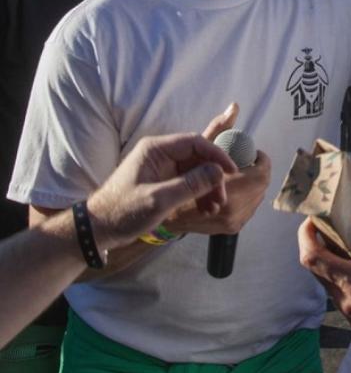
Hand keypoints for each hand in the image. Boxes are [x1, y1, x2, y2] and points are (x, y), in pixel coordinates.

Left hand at [87, 133, 236, 249]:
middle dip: (213, 176)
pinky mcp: (162, 182)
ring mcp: (161, 168)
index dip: (216, 155)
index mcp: (156, 149)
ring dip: (207, 187)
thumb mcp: (159, 199)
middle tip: (221, 197)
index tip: (231, 171)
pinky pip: (187, 182)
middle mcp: (160, 154)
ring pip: (195, 171)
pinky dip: (198, 194)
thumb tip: (219, 172)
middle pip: (197, 157)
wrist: (97, 229)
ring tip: (214, 207)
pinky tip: (204, 209)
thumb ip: (190, 185)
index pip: (195, 142)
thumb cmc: (123, 211)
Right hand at [164, 101, 271, 234]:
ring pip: (256, 196)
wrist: (139, 216)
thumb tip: (235, 106)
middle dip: (254, 169)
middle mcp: (231, 211)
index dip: (259, 159)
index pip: (262, 173)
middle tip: (240, 160)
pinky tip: (228, 188)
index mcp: (227, 193)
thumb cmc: (162, 182)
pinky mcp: (228, 229)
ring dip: (249, 183)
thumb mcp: (191, 151)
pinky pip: (248, 208)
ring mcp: (230, 223)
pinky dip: (242, 195)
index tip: (249, 152)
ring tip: (232, 174)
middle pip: (261, 184)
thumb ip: (216, 130)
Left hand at [298, 218, 350, 349]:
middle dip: (318, 246)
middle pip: (317, 271)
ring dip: (332, 263)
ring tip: (348, 244)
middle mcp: (350, 305)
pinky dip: (344, 278)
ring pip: (329, 285)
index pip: (313, 259)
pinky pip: (343, 297)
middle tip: (329, 226)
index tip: (312, 220)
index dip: (306, 236)